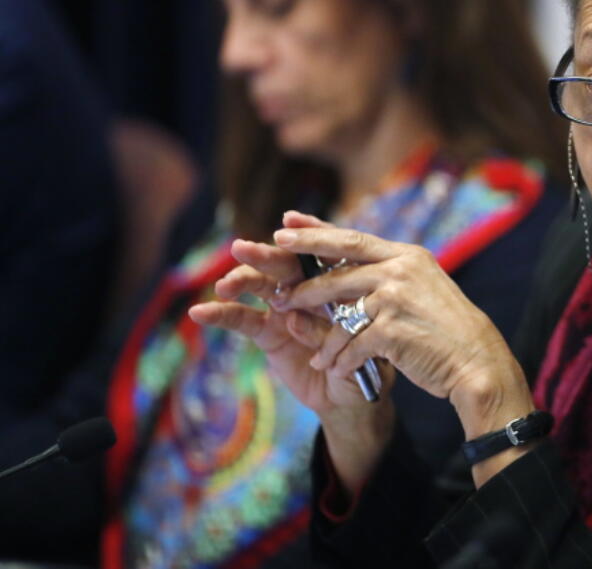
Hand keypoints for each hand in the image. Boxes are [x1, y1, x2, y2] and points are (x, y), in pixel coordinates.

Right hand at [190, 211, 394, 490]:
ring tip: (225, 286)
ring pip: (261, 286)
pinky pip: (243, 320)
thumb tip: (293, 319)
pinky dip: (221, 315)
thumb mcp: (358, 342)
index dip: (308, 233)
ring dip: (240, 280)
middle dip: (264, 255)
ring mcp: (286, 307)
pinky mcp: (268, 332)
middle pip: (286, 263)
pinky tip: (200, 312)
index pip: (324, 250)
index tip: (290, 220)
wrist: (352, 396)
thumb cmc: (366, 360)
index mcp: (340, 279)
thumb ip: (329, 327)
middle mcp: (310, 287)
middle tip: (241, 248)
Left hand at [269, 221, 538, 483]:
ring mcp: (395, 298)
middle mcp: (400, 269)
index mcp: (406, 255)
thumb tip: (349, 267)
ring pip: (340, 312)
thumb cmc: (446, 328)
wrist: (477, 360)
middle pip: (337, 268)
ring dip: (318, 333)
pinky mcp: (391, 329)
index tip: (285, 223)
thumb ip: (390, 274)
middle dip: (302, 277)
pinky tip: (333, 368)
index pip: (351, 238)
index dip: (315, 231)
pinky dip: (340, 358)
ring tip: (308, 348)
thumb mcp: (423, 287)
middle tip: (274, 286)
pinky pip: (352, 344)